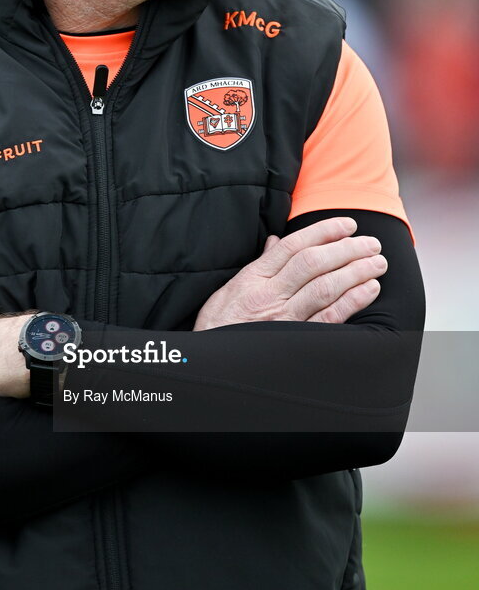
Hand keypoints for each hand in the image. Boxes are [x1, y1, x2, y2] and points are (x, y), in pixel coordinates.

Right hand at [193, 217, 386, 330]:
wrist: (211, 365)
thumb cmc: (220, 326)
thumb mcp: (229, 289)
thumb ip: (259, 264)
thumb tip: (275, 241)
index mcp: (253, 278)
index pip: (293, 246)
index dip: (322, 232)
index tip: (347, 224)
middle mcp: (270, 295)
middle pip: (313, 263)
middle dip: (346, 249)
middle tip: (371, 241)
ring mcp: (284, 318)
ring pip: (325, 287)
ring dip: (356, 271)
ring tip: (377, 262)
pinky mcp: (296, 340)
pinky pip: (329, 319)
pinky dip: (352, 301)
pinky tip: (369, 289)